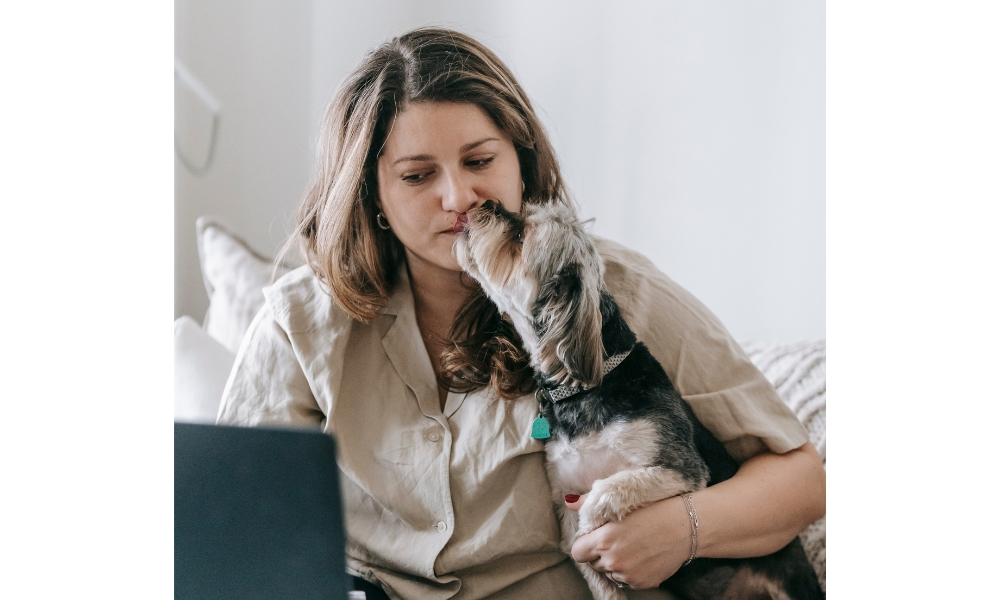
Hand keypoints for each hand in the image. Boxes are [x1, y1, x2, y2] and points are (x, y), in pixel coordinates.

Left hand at [564, 493, 690, 589]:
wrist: (687, 526)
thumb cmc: (654, 508)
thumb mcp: (620, 500)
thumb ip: (589, 502)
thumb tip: (569, 501)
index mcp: (603, 540)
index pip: (577, 552)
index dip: (584, 544)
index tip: (594, 537)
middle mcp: (613, 561)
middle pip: (594, 563)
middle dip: (600, 553)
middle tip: (617, 538)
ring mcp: (628, 575)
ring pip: (611, 572)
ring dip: (616, 563)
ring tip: (633, 545)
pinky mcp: (642, 583)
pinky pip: (627, 580)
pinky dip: (631, 571)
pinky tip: (642, 555)